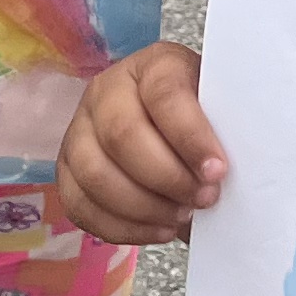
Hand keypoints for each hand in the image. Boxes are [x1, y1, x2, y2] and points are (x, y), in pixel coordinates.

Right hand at [55, 44, 228, 245]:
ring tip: (182, 216)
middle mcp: (106, 91)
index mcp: (152, 66)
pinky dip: (122, 227)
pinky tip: (159, 230)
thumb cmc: (206, 121)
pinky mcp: (67, 171)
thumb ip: (227, 130)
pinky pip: (80, 206)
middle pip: (122, 135)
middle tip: (204, 200)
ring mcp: (79, 130)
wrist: (176, 131)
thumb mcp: (222, 110)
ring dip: (144, 206)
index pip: (164, 94)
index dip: (191, 136)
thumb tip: (228, 173)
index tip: (218, 172)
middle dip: (167, 178)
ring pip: (96, 174)